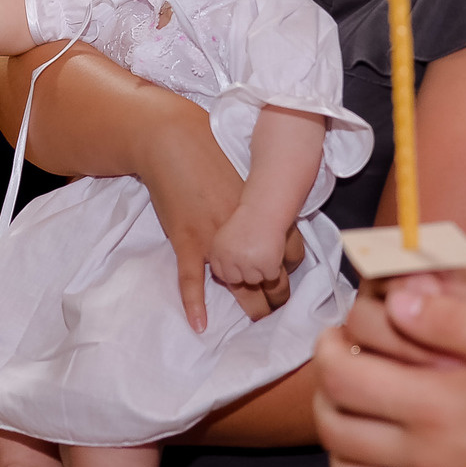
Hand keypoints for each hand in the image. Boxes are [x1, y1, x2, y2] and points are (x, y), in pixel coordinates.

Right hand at [143, 142, 298, 333]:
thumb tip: (273, 213)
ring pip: (239, 286)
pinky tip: (200, 326)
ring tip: (259, 319)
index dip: (292, 266)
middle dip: (278, 295)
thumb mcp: (246, 173)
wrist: (173, 141)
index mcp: (262, 212)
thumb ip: (261, 198)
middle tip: (278, 304)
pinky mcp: (186, 242)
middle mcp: (243, 232)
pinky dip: (194, 305)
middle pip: (270, 276)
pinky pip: (192, 281)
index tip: (287, 272)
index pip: (292, 252)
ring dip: (251, 307)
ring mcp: (214, 240)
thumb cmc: (211, 151)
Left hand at [207, 205, 292, 292]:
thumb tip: (230, 282)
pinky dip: (275, 267)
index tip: (241, 265)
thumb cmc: (248, 219)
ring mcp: (247, 263)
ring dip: (262, 270)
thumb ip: (223, 257)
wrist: (266, 207)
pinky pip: (271, 276)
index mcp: (216, 252)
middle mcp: (229, 259)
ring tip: (264, 250)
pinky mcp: (266, 265)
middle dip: (245, 273)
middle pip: (237, 282)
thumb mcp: (225, 236)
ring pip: (255, 280)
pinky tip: (273, 251)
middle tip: (254, 257)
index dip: (234, 271)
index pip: (222, 275)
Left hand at [312, 270, 465, 466]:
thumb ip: (456, 318)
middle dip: (325, 390)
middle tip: (341, 364)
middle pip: (336, 431)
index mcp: (439, 407)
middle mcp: (429, 460)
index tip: (340, 332)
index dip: (328, 351)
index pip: (344, 381)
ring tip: (357, 413)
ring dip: (340, 443)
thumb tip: (398, 300)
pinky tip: (396, 458)